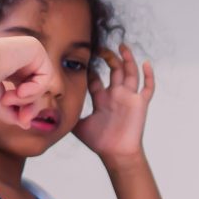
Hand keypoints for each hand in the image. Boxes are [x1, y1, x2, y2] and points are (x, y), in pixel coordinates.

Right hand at [0, 37, 57, 129]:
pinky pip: (47, 75)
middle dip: (31, 106)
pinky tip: (20, 91)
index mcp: (7, 67)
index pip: (26, 90)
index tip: (22, 121)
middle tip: (23, 119)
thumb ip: (12, 111)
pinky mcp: (34, 47)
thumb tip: (26, 124)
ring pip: (42, 83)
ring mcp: (27, 50)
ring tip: (8, 99)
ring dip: (28, 98)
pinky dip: (36, 88)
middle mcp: (18, 57)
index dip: (26, 108)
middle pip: (37, 88)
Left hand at [73, 48, 156, 162]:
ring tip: (122, 45)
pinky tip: (146, 63)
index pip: (97, 77)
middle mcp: (115, 94)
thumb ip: (69, 115)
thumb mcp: (79, 126)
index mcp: (102, 98)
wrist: (116, 153)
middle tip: (101, 47)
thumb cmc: (100, 142)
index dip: (91, 67)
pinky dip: (149, 75)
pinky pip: (148, 87)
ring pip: (130, 72)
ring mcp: (128, 97)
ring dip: (127, 58)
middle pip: (114, 70)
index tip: (85, 56)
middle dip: (108, 57)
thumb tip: (50, 110)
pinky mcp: (140, 103)